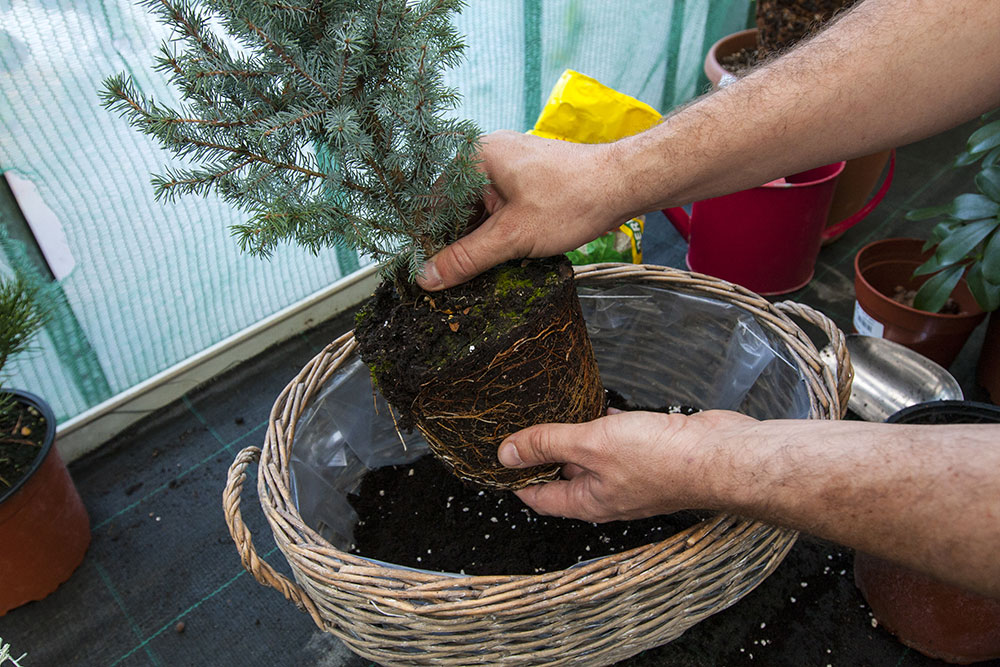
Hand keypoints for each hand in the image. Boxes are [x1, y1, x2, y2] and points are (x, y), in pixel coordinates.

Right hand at [417, 130, 629, 289]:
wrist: (624, 184)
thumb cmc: (572, 201)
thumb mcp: (512, 237)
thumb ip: (466, 258)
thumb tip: (427, 278)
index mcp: (475, 158)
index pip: (433, 202)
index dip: (428, 240)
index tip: (426, 273)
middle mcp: (487, 155)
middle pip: (455, 207)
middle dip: (454, 242)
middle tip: (448, 281)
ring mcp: (509, 166)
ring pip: (478, 210)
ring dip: (477, 240)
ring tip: (473, 272)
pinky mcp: (527, 178)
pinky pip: (498, 208)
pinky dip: (496, 231)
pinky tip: (498, 256)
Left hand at [497, 409, 756, 522]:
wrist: (720, 454)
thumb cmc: (662, 459)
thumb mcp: (591, 445)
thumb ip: (548, 444)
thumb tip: (506, 454)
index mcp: (588, 501)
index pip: (540, 497)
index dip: (516, 480)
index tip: (497, 461)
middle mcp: (608, 493)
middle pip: (564, 475)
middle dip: (542, 453)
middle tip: (520, 425)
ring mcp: (631, 474)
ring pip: (592, 456)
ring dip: (574, 435)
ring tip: (552, 409)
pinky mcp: (651, 452)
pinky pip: (618, 439)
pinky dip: (604, 422)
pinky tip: (598, 402)